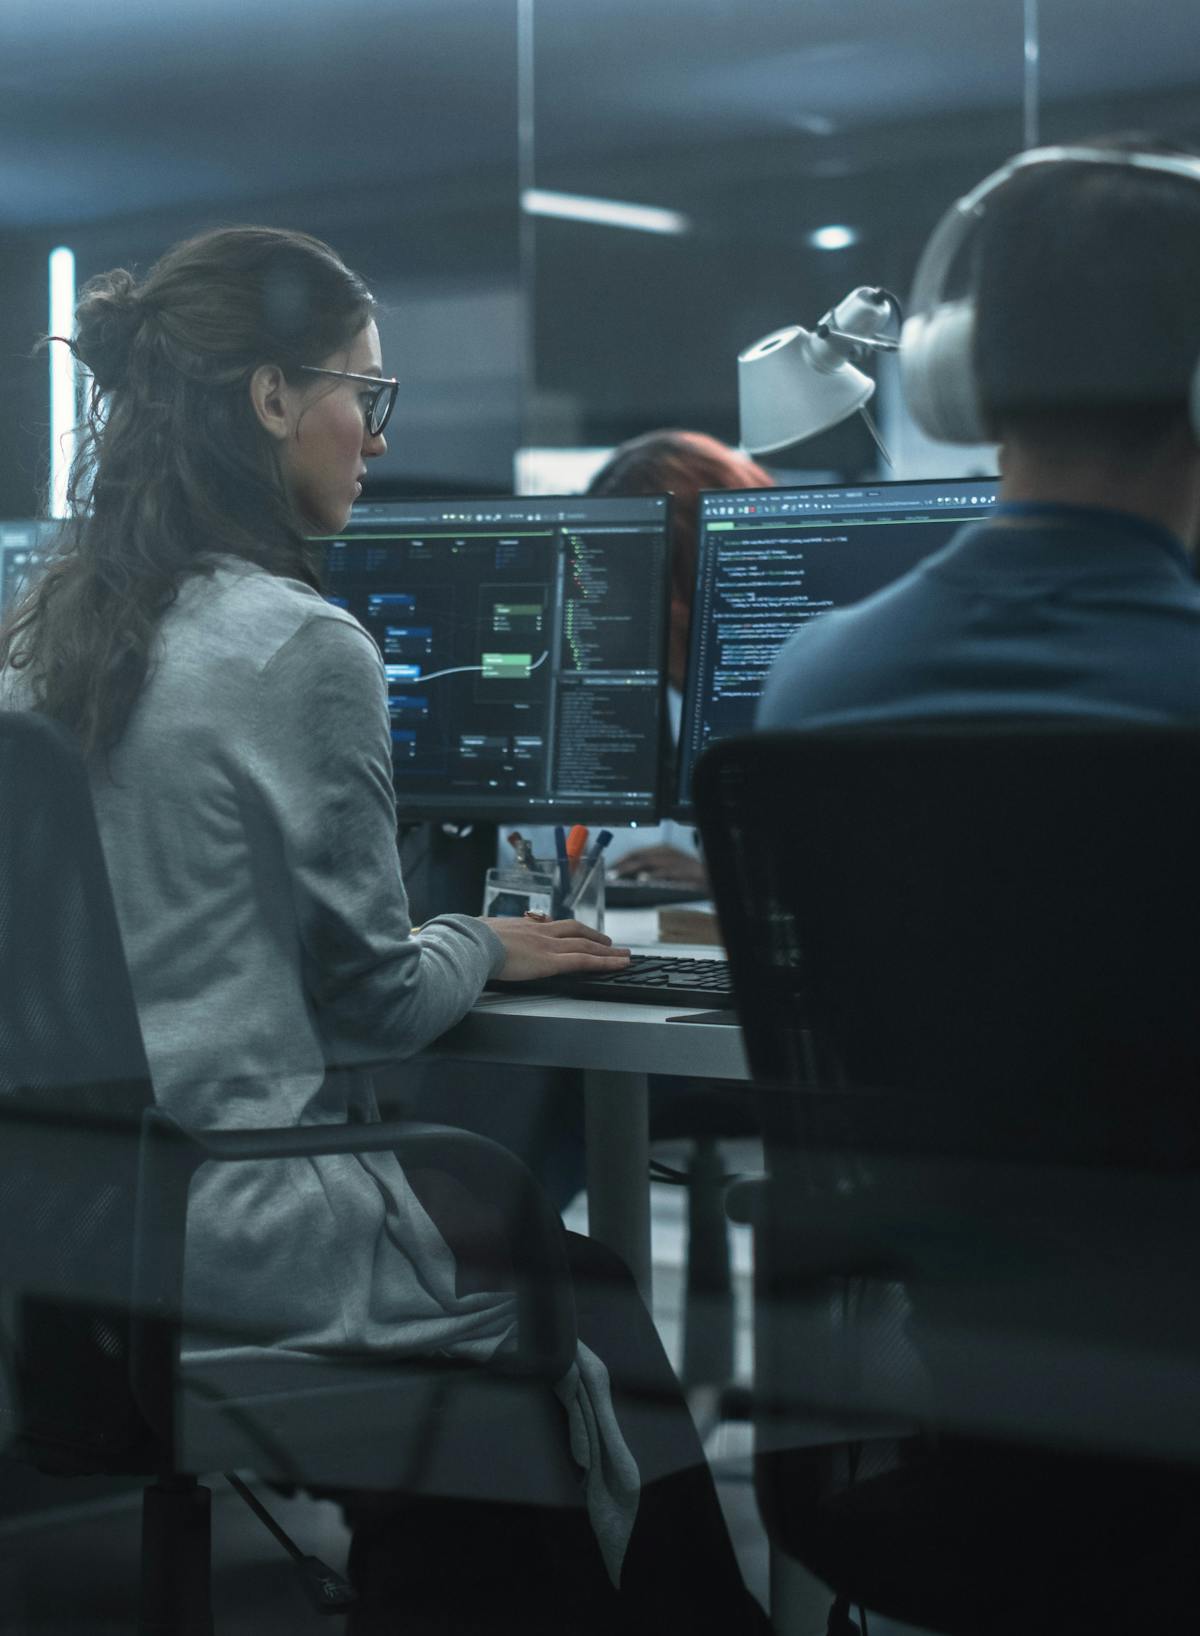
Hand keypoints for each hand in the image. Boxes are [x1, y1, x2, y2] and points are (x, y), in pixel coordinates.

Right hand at [480, 914, 631, 981]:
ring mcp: (548, 945)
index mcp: (522, 925)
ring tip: (622, 955)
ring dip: (607, 950)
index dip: (566, 929)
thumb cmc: (469, 940)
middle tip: (608, 941)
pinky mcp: (552, 961)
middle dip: (594, 936)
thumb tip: (473, 935)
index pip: (551, 925)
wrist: (471, 942)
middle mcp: (540, 932)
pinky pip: (586, 961)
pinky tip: (619, 964)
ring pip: (586, 946)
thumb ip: (483, 934)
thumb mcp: (478, 931)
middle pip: (575, 931)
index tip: (575, 932)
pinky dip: (606, 963)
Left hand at [612, 846, 707, 889]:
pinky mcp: (681, 870)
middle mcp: (666, 852)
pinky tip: (642, 879)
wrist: (710, 875)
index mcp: (662, 850)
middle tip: (610, 872)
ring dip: (631, 868)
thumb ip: (652, 870)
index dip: (622, 859)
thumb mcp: (668, 868)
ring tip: (618, 874)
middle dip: (622, 864)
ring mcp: (674, 860)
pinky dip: (652, 875)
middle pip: (639, 856)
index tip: (610, 867)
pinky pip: (664, 872)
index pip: (637, 852)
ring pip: (647, 862)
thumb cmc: (688, 874)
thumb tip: (633, 876)